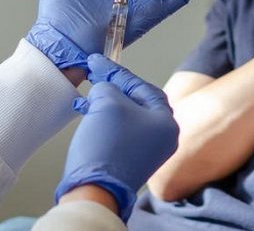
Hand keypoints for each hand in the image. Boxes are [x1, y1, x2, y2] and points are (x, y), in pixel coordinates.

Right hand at [55, 55, 179, 220]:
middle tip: (95, 75)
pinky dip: (105, 120)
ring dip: (106, 104)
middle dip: (113, 87)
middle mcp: (163, 138)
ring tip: (87, 96)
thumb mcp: (107, 101)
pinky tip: (88, 113)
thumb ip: (108, 85)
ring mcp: (148, 151)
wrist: (95, 190)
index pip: (142, 86)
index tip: (98, 62)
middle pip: (137, 101)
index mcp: (166, 122)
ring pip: (126, 117)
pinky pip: (120, 132)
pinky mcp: (131, 161)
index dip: (117, 72)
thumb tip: (104, 87)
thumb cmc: (107, 143)